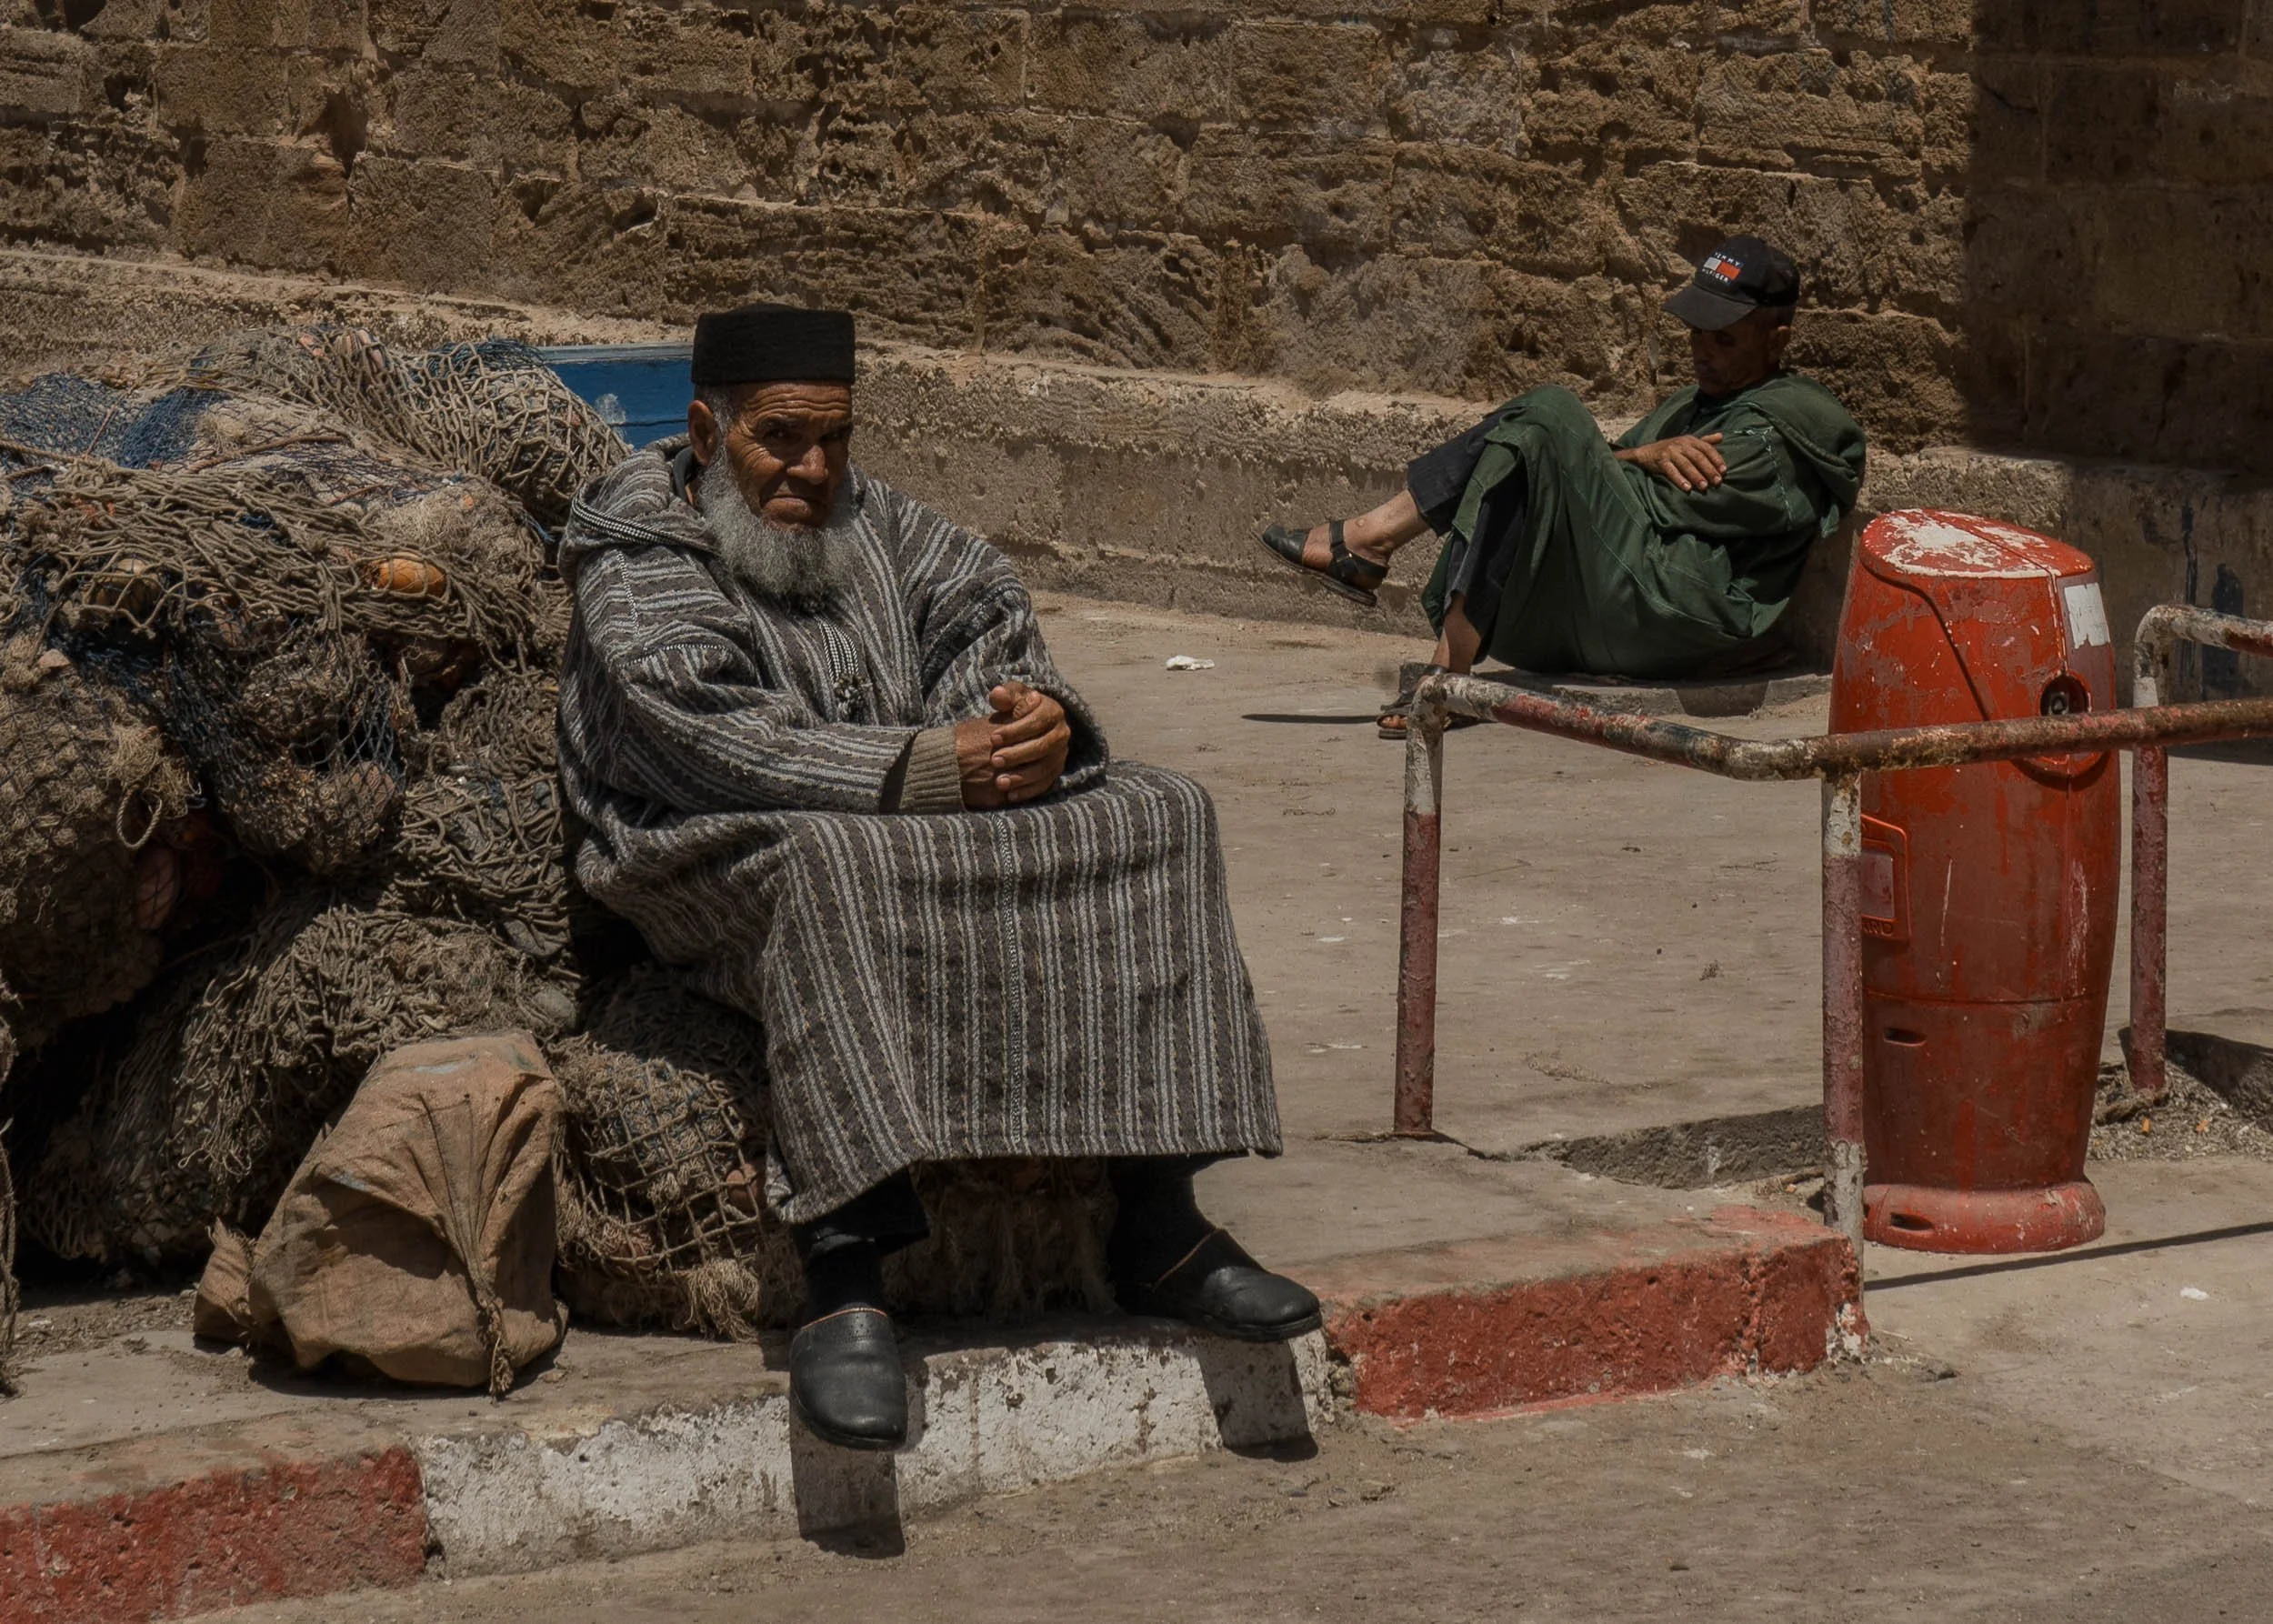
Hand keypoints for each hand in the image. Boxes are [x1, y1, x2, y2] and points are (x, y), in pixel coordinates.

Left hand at [955, 683, 1071, 807]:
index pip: (1037, 721)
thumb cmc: (1013, 709)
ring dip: (1021, 776)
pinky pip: (1045, 784)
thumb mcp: (1009, 697)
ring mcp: (1061, 754)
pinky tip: (1010, 795)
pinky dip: (1027, 791)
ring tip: (999, 782)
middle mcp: (1062, 733)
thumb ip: (1003, 695)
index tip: (993, 738)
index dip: (1015, 730)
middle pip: (1042, 746)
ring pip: (1044, 768)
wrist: (1021, 729)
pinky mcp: (1056, 772)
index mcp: (1053, 711)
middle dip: (1017, 754)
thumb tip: (998, 695)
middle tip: (994, 760)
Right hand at [1617, 433, 1725, 491]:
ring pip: (1686, 464)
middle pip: (1698, 457)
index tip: (1724, 471)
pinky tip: (1687, 488)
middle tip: (1717, 482)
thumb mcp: (1686, 443)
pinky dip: (1679, 479)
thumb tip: (1721, 436)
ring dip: (1696, 476)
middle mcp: (1680, 444)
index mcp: (1690, 440)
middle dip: (1709, 470)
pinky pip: (1671, 471)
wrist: (1645, 452)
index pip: (1706, 448)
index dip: (1716, 459)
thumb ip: (1704, 441)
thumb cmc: (1670, 449)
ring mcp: (1670, 452)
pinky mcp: (1660, 461)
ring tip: (1704, 487)